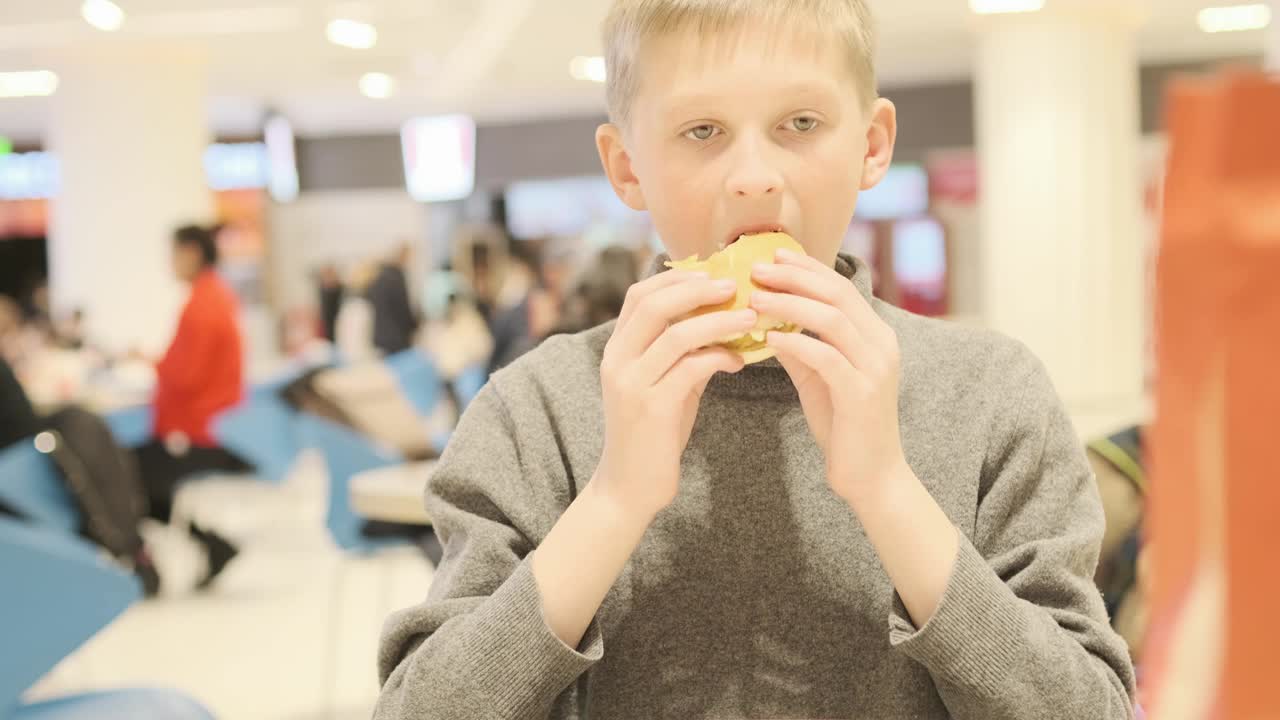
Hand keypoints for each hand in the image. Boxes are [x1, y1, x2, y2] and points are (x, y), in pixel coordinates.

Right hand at [596, 271, 754, 518]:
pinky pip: (690, 369)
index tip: (714, 273)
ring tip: (750, 318)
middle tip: (735, 286)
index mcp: (617, 349)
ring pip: (676, 334)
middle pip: (654, 304)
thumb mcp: (665, 383)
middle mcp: (617, 360)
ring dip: (719, 321)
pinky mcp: (651, 409)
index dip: (676, 278)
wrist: (629, 488)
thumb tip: (722, 320)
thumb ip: (683, 352)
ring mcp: (631, 384)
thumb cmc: (653, 433)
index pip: (640, 295)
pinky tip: (739, 361)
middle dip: (698, 289)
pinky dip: (719, 357)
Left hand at [750, 249, 907, 507]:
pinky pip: (826, 357)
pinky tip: (767, 338)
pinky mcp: (861, 393)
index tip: (772, 256)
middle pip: (837, 294)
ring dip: (789, 304)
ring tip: (755, 298)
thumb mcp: (818, 378)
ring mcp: (874, 368)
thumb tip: (768, 319)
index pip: (840, 288)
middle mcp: (880, 344)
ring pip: (831, 320)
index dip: (807, 269)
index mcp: (874, 335)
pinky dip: (795, 343)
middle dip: (794, 277)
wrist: (871, 477)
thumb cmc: (843, 426)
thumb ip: (800, 347)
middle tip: (757, 269)